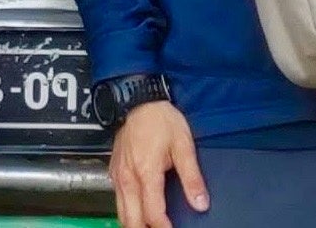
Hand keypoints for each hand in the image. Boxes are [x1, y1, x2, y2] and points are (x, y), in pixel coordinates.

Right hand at [109, 100, 207, 227]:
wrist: (138, 100)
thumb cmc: (161, 119)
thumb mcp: (183, 144)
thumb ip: (192, 177)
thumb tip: (201, 203)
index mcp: (146, 173)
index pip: (153, 213)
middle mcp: (128, 179)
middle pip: (131, 220)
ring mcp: (118, 176)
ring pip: (121, 213)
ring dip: (134, 224)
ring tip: (150, 226)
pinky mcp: (114, 172)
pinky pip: (118, 200)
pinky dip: (128, 212)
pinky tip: (139, 212)